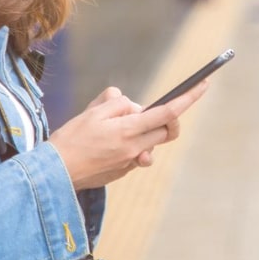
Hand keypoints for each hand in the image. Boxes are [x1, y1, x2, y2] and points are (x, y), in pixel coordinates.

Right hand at [46, 79, 211, 188]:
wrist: (54, 174)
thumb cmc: (71, 139)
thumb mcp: (92, 112)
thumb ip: (118, 104)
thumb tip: (134, 107)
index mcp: (129, 130)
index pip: (168, 112)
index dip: (189, 97)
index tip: (204, 84)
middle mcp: (135, 148)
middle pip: (167, 130)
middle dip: (167, 117)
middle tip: (145, 111)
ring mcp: (130, 163)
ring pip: (151, 141)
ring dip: (142, 130)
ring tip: (111, 127)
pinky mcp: (122, 172)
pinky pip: (136, 152)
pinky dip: (128, 143)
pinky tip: (103, 143)